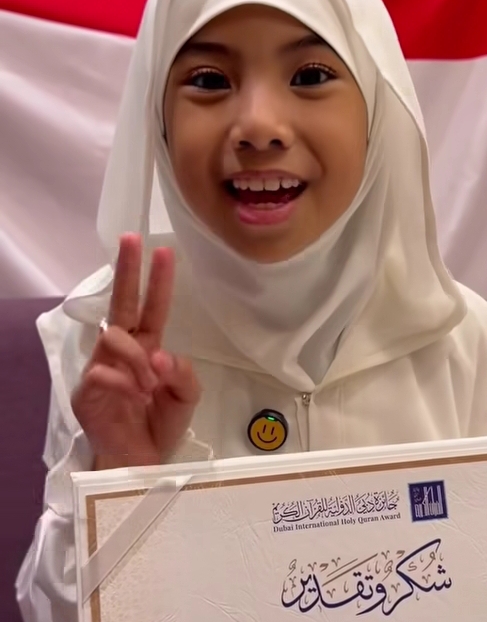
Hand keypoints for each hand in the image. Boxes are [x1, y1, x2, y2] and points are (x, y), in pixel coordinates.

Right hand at [72, 233, 200, 469]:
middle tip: (132, 239)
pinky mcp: (86, 390)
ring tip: (152, 383)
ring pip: (115, 336)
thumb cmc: (160, 424)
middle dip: (128, 270)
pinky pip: (103, 371)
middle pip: (123, 302)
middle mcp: (124, 350)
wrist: (140, 462)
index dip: (157, 281)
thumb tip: (160, 353)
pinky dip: (126, 382)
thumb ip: (183, 372)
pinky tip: (136, 396)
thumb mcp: (186, 397)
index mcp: (149, 347)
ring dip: (139, 357)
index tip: (162, 251)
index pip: (152, 307)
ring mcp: (102, 367)